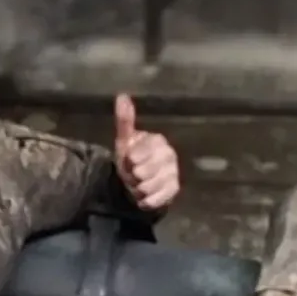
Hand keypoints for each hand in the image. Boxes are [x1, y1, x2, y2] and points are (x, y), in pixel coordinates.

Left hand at [114, 94, 179, 209]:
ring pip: (150, 186)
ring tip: (137, 185)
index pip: (143, 152)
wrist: (137, 181)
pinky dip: (147, 200)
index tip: (129, 161)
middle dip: (133, 176)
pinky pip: (158, 198)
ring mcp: (174, 173)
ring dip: (138, 189)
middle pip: (145, 171)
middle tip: (132, 175)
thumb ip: (125, 120)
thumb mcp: (125, 140)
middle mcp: (170, 155)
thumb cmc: (131, 158)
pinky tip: (143, 196)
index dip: (132, 160)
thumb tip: (122, 96)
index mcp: (158, 141)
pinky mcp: (174, 189)